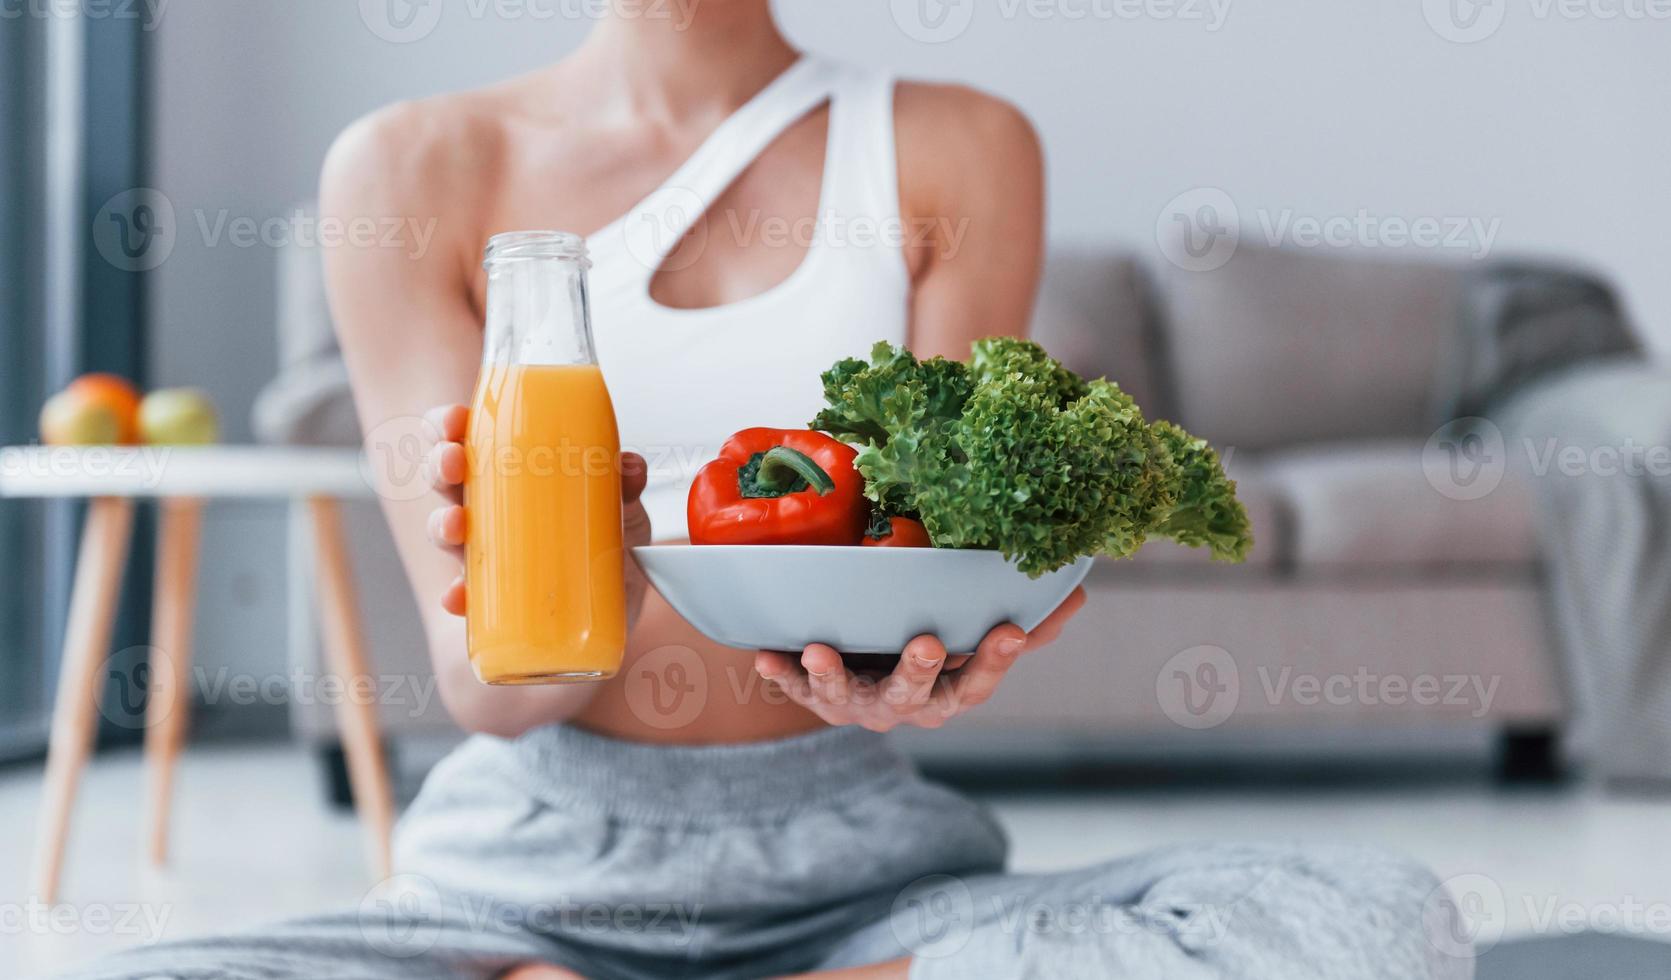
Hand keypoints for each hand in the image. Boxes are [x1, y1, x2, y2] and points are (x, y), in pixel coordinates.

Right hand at [420, 404, 651, 626]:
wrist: (621, 600)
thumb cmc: (609, 541)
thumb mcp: (623, 506)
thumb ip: (625, 484)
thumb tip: (629, 467)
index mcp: (511, 472)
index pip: (468, 437)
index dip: (449, 424)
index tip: (455, 419)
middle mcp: (490, 507)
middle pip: (447, 478)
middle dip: (440, 465)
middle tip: (453, 463)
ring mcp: (488, 550)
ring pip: (447, 530)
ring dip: (442, 524)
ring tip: (457, 525)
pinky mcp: (494, 596)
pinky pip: (465, 594)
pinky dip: (458, 595)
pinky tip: (460, 594)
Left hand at [754, 587, 1086, 731]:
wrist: (857, 671)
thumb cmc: (925, 652)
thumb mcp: (971, 643)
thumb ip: (1022, 624)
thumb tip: (1076, 592)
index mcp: (946, 695)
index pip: (978, 683)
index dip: (994, 660)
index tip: (1012, 630)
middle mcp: (901, 706)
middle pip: (916, 696)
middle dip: (921, 671)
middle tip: (929, 643)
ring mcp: (853, 702)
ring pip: (844, 697)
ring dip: (833, 677)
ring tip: (823, 652)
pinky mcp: (809, 691)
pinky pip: (791, 685)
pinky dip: (780, 672)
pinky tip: (765, 652)